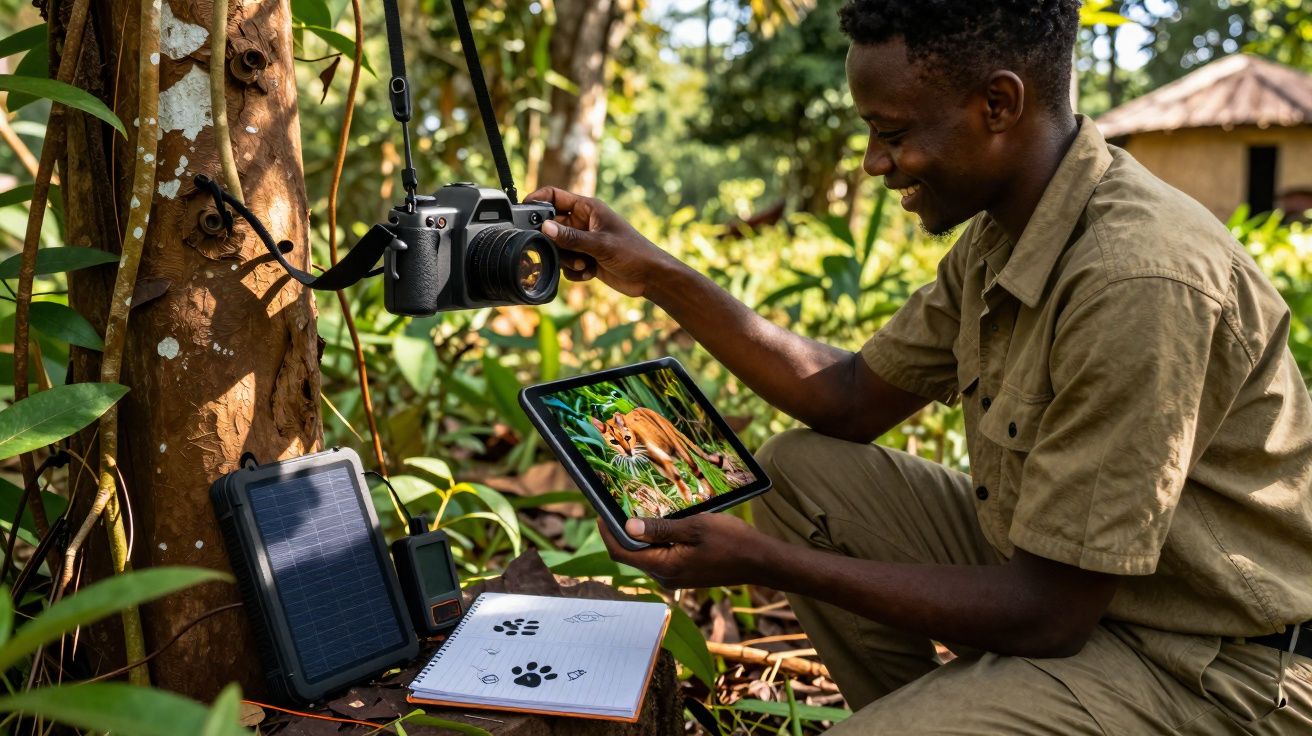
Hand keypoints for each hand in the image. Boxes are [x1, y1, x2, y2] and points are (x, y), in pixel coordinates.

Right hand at [526, 186, 684, 297]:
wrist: (650, 277)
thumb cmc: (634, 253)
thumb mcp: (601, 244)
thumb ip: (571, 237)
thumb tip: (544, 228)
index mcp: (588, 208)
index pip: (554, 196)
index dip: (537, 199)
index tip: (522, 209)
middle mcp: (583, 222)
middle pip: (551, 226)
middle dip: (554, 242)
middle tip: (563, 250)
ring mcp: (583, 241)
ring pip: (557, 248)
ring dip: (566, 260)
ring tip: (584, 264)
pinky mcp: (585, 259)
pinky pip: (566, 265)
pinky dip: (574, 271)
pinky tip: (590, 273)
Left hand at [597, 513, 778, 588]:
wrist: (760, 561)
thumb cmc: (731, 542)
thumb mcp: (694, 527)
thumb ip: (660, 529)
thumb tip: (627, 527)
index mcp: (664, 568)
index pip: (621, 553)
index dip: (606, 533)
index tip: (600, 511)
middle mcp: (665, 577)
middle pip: (631, 555)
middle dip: (621, 532)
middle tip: (618, 505)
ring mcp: (675, 577)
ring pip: (646, 555)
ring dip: (639, 535)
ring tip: (638, 509)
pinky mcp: (685, 572)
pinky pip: (661, 556)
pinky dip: (655, 540)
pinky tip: (661, 522)